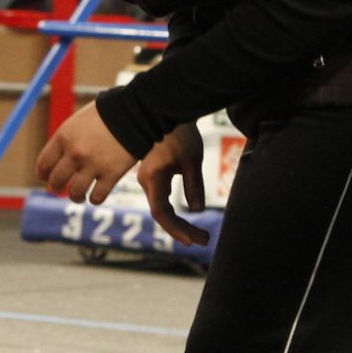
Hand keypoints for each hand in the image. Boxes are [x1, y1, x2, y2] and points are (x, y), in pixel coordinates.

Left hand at [35, 100, 134, 204]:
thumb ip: (65, 140)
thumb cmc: (104, 115)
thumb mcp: (77, 122)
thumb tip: (55, 160)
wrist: (134, 112)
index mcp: (63, 137)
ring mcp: (93, 165)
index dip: (43, 175)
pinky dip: (94, 199)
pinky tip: (95, 195)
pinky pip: (97, 197)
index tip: (46, 178)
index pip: (43, 164)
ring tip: (79, 197)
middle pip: (56, 181)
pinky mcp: (112, 174)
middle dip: (55, 188)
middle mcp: (75, 153)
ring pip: (75, 193)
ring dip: (75, 197)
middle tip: (59, 189)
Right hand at [134, 121, 210, 245]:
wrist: (164, 112)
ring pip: (162, 209)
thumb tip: (196, 210)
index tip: (193, 241)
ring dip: (180, 223)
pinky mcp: (154, 177)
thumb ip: (194, 185)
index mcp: (153, 178)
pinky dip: (175, 213)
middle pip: (162, 215)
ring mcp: (148, 180)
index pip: (162, 213)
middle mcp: (146, 182)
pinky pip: (162, 201)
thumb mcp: (192, 159)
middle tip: (205, 241)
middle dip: (183, 230)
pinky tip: (188, 220)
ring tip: (201, 235)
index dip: (176, 229)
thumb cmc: (180, 134)